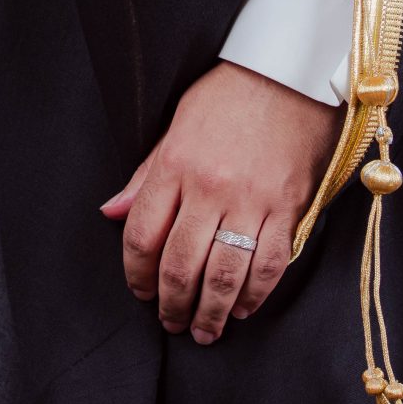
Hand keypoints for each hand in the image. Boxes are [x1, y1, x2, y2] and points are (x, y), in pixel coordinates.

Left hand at [98, 61, 343, 345]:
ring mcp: (252, 200)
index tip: (140, 291)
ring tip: (204, 330)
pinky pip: (269, 265)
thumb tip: (112, 212)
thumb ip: (146, 176)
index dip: (136, 274)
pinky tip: (241, 308)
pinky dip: (254, 295)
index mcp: (175, 165)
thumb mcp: (177, 125)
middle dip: (171, 304)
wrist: (290, 73)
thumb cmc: (230, 94)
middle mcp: (210, 188)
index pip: (143, 235)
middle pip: (180, 266)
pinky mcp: (289, 208)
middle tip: (171, 321)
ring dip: (209, 313)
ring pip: (223, 276)